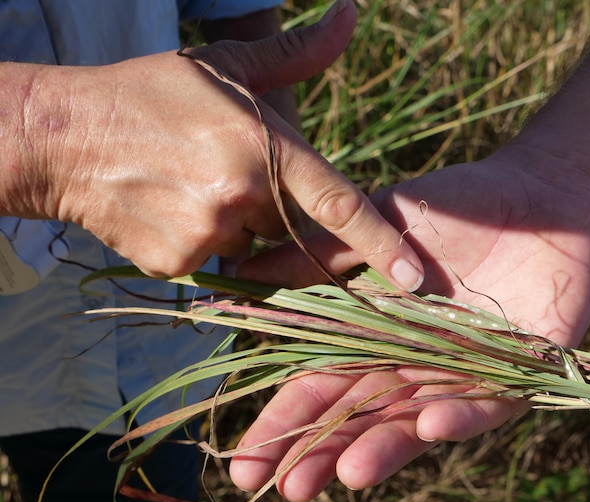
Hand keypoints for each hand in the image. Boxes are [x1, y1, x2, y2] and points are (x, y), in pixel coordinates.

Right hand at [23, 0, 422, 288]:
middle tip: (224, 169)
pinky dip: (203, 243)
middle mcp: (241, 195)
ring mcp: (207, 235)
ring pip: (252, 245)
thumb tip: (350, 15)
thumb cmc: (152, 95)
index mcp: (262, 146)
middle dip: (272, 205)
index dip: (381, 243)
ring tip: (192, 184)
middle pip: (291, 224)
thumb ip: (298, 54)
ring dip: (237, 224)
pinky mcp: (177, 265)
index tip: (415, 279)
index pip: (337, 203)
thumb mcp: (227, 66)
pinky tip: (171, 206)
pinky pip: (214, 264)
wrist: (65, 138)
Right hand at [230, 150, 589, 501]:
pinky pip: (489, 402)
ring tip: (347, 474)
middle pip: (362, 417)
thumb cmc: (455, 207)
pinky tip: (430, 423)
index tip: (247, 463)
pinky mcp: (520, 373)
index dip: (287, 424)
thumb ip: (319, 255)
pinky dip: (462, 414)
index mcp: (376, 336)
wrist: (537, 194)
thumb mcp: (376, 222)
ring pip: (418, 420)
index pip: (322, 388)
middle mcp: (415, 366)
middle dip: (323, 453)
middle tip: (285, 488)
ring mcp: (465, 374)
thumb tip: (240, 282)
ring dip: (386, 447)